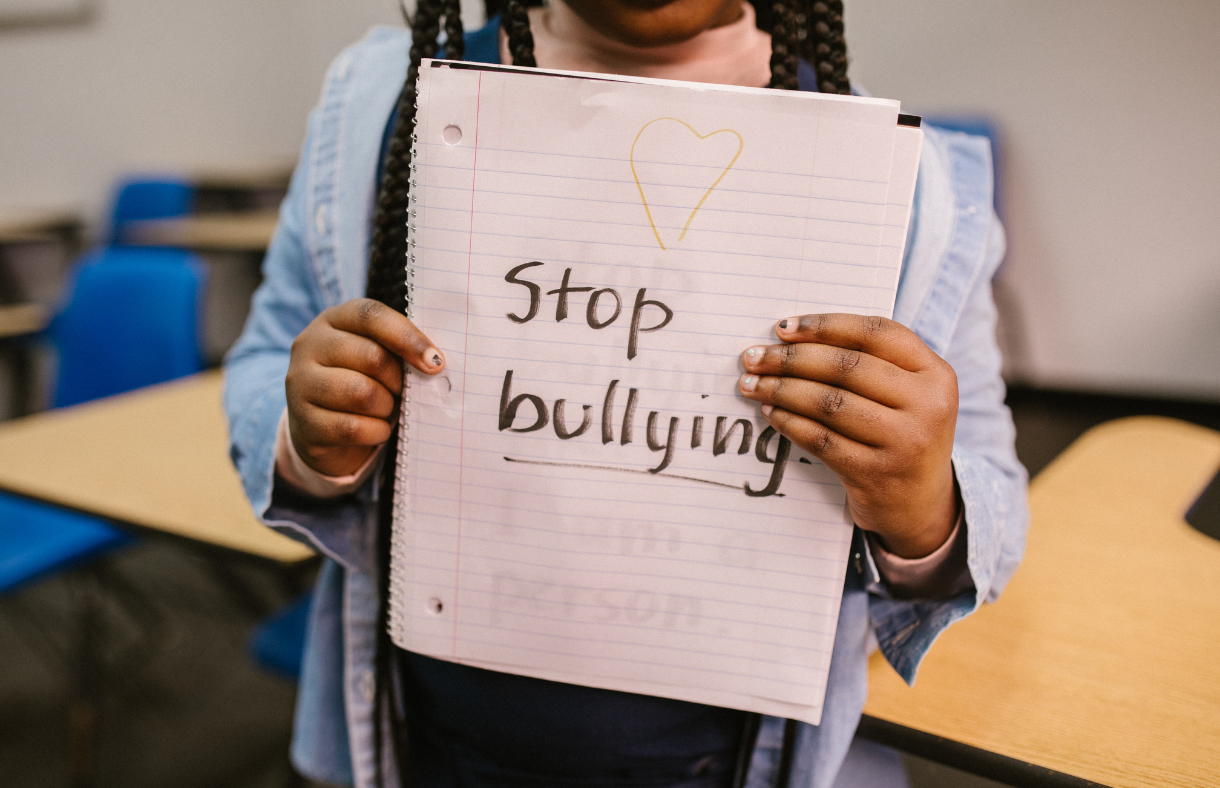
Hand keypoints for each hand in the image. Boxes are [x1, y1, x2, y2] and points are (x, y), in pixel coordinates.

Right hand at [285, 298, 444, 477]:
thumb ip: (398, 349)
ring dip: (386, 407)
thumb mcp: (376, 356)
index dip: (407, 337)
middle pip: (371, 356)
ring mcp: (300, 383)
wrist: (321, 428)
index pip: (371, 316)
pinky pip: (352, 427)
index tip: (436, 361)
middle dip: (398, 380)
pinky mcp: (303, 421)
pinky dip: (376, 431)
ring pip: (361, 393)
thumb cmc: (361, 382)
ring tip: (386, 409)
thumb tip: (434, 361)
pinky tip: (378, 430)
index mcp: (333, 319)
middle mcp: (310, 345)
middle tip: (402, 392)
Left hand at [738, 314, 958, 557]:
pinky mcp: (875, 474)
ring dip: (782, 389)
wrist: (920, 504)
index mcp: (936, 373)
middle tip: (754, 357)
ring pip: (829, 403)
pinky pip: (820, 439)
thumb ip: (870, 362)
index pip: (876, 333)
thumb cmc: (901, 433)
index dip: (825, 325)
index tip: (783, 327)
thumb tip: (793, 337)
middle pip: (847, 367)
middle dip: (791, 359)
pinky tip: (770, 412)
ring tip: (752, 384)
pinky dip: (789, 422)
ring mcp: (903, 443)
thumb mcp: (907, 394)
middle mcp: (927, 405)